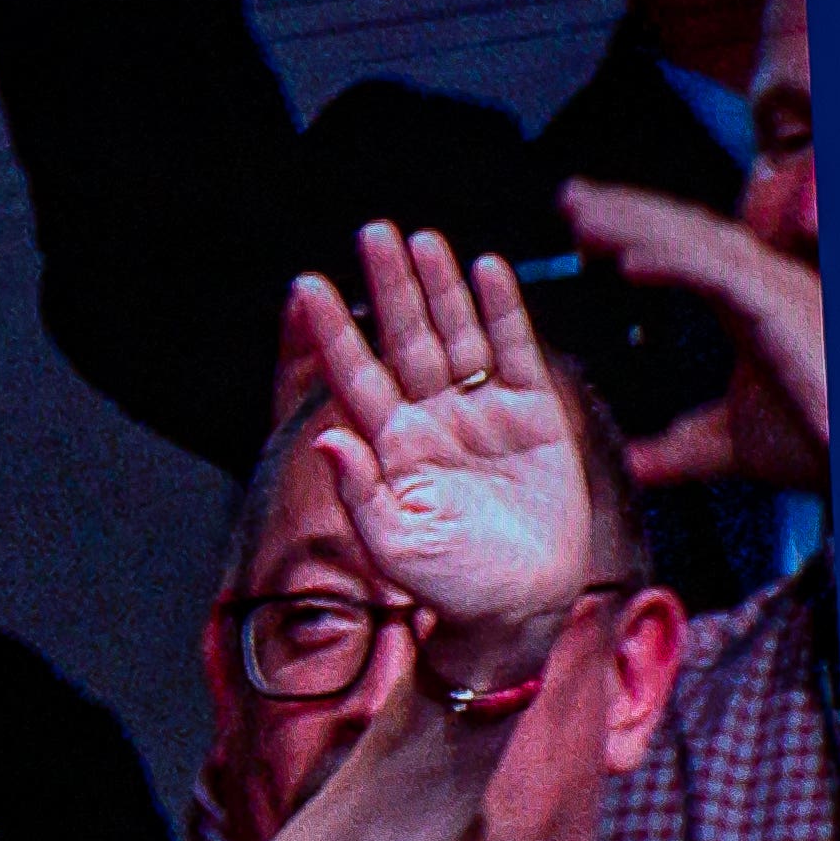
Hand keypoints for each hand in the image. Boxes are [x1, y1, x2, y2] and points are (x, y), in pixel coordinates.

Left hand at [286, 225, 591, 661]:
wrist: (517, 608)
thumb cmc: (447, 586)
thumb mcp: (393, 547)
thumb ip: (359, 492)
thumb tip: (324, 439)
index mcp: (389, 445)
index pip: (355, 375)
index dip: (334, 330)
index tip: (307, 285)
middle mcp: (430, 419)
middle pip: (405, 340)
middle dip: (389, 286)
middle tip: (371, 232)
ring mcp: (481, 414)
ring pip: (456, 336)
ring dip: (440, 288)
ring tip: (422, 239)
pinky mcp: (532, 417)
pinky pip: (514, 353)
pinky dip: (503, 311)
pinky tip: (486, 270)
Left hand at [559, 177, 829, 494]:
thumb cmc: (821, 446)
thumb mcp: (731, 447)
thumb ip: (680, 450)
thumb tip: (633, 464)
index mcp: (749, 306)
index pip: (686, 253)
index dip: (635, 232)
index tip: (579, 226)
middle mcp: (764, 288)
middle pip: (686, 233)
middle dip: (626, 210)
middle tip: (568, 197)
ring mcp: (777, 294)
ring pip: (695, 244)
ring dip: (635, 225)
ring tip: (580, 216)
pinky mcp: (784, 312)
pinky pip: (719, 276)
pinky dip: (672, 264)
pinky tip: (627, 261)